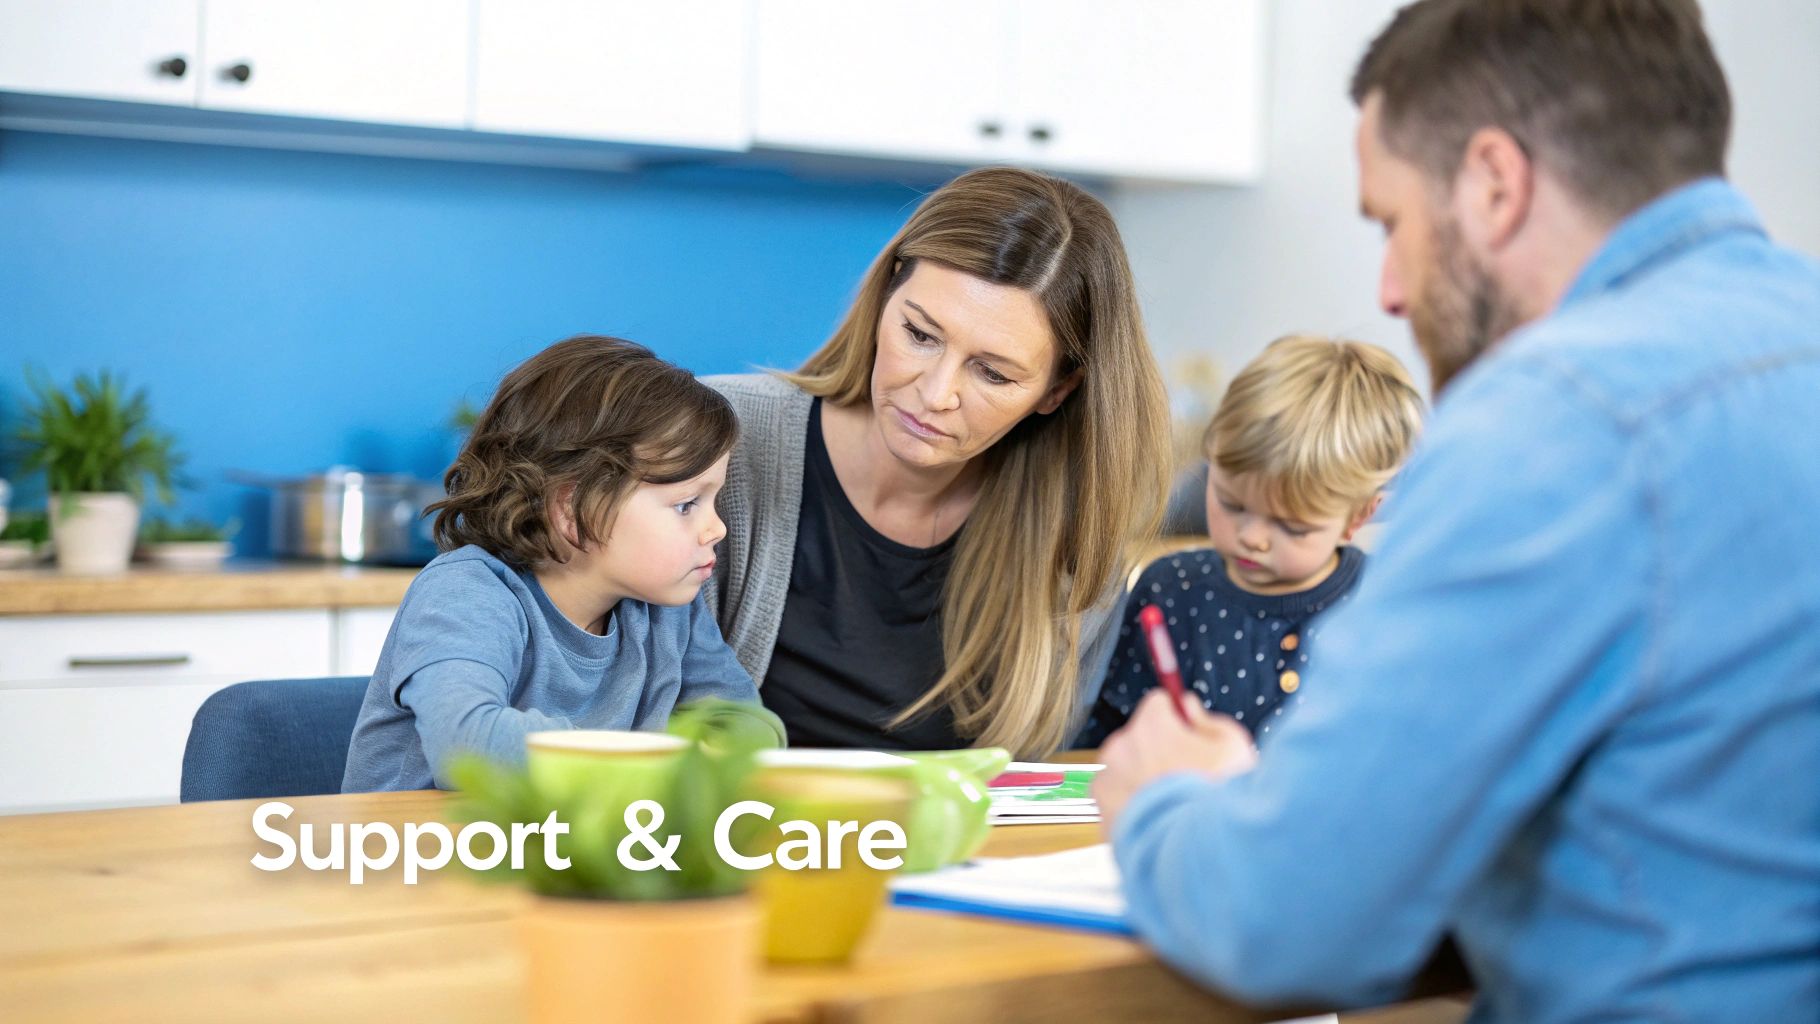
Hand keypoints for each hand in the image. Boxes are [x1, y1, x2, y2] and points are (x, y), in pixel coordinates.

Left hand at [1094, 690, 1258, 835]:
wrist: (1198, 853)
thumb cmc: (1219, 796)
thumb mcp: (1233, 746)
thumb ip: (1208, 720)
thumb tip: (1188, 706)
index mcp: (1152, 725)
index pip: (1159, 703)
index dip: (1177, 719)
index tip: (1189, 734)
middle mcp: (1122, 747)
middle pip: (1140, 738)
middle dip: (1158, 752)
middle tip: (1187, 778)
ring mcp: (1108, 781)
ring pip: (1126, 770)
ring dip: (1143, 780)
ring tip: (1175, 805)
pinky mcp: (1102, 814)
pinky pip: (1118, 803)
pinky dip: (1133, 810)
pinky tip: (1160, 821)